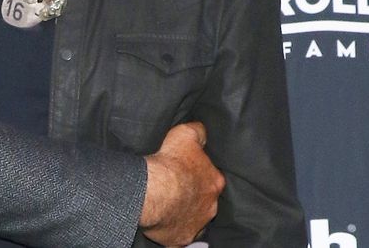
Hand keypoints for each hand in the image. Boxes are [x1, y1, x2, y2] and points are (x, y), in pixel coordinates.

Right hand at [139, 122, 224, 245]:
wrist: (153, 191)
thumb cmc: (170, 163)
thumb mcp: (185, 134)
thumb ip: (198, 131)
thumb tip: (203, 130)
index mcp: (215, 182)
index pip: (212, 177)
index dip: (199, 173)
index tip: (187, 171)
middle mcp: (211, 206)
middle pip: (205, 200)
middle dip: (194, 194)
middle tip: (176, 187)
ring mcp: (197, 224)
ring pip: (194, 218)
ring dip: (184, 211)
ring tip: (168, 203)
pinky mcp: (182, 238)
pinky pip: (179, 234)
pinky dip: (174, 228)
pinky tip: (164, 220)